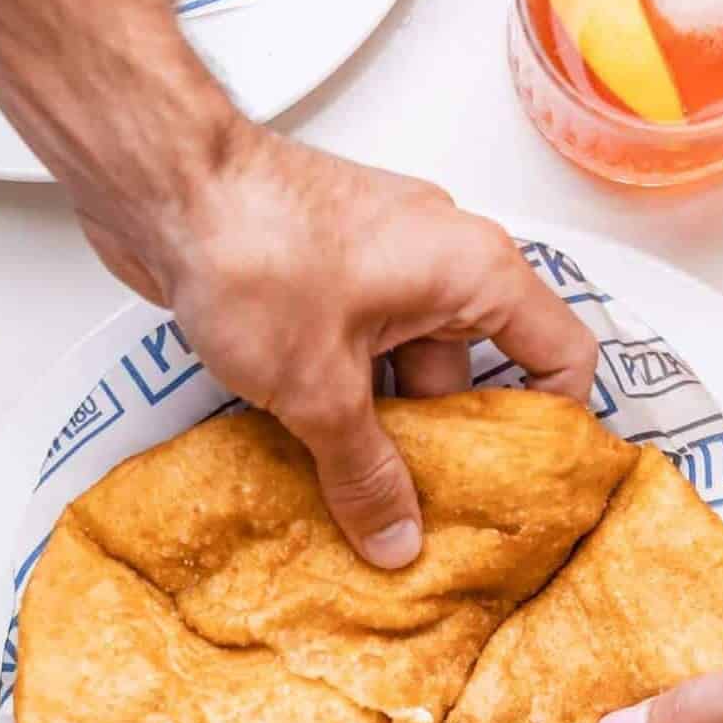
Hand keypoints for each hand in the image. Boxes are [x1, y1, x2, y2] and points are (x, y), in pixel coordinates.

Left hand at [79, 126, 599, 568]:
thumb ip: (365, 473)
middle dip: (447, 450)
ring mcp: (380, 266)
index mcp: (474, 272)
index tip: (529, 485)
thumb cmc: (254, 249)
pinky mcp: (326, 276)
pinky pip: (358, 353)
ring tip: (361, 504)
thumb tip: (397, 539)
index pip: (562, 353)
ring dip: (382, 432)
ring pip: (404, 370)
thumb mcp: (321, 391)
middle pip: (472, 376)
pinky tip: (315, 459)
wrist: (160, 183)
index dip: (555, 424)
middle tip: (425, 520)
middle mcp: (439, 261)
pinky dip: (343, 402)